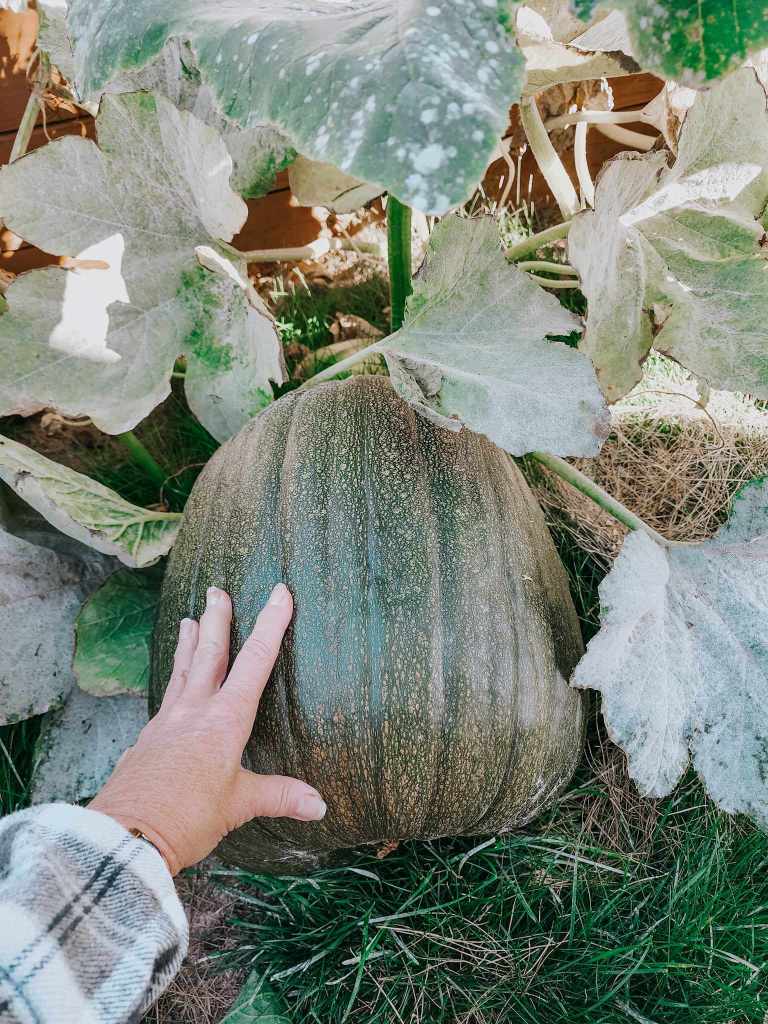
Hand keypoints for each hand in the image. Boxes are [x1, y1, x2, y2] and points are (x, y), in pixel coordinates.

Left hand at [89, 583, 325, 874]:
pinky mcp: (147, 740)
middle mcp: (194, 711)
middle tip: (217, 589)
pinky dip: (171, 682)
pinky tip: (171, 688)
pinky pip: (164, 700)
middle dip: (218, 619)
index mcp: (224, 720)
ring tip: (187, 619)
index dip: (271, 625)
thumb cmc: (185, 817)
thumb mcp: (240, 806)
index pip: (255, 662)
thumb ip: (280, 796)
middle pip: (209, 654)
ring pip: (181, 671)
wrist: (126, 835)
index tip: (279, 593)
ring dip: (188, 643)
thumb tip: (319, 803)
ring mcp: (166, 723)